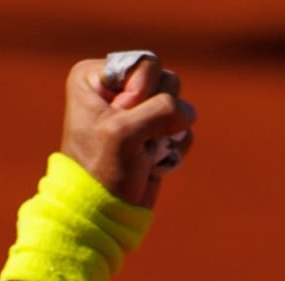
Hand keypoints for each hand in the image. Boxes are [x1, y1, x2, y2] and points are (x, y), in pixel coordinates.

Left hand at [62, 55, 196, 206]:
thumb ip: (163, 109)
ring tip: (145, 151)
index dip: (141, 91)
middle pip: (165, 79)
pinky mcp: (155, 131)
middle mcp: (116, 88)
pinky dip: (174, 147)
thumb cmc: (102, 171)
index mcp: (95, 77)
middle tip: (134, 137)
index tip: (122, 116)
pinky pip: (183, 126)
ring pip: (178, 103)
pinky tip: (152, 162)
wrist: (104, 212)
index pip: (143, 63)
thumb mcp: (126, 132)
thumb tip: (188, 112)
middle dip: (157, 112)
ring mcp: (138, 110)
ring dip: (167, 132)